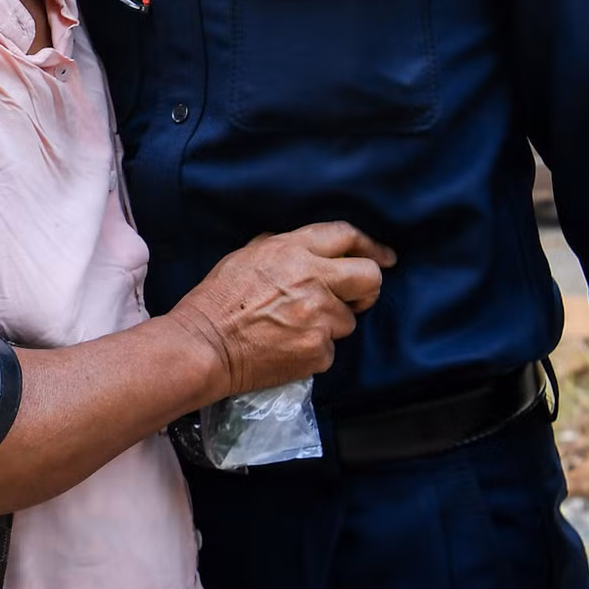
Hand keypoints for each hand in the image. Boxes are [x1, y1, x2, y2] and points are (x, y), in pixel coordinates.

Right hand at [161, 222, 395, 399]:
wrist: (205, 346)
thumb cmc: (217, 300)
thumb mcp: (245, 256)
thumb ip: (280, 246)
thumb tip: (305, 247)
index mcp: (293, 251)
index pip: (346, 236)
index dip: (370, 246)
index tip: (383, 257)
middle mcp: (313, 280)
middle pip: (370, 277)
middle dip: (367, 287)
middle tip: (354, 297)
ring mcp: (319, 319)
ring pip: (349, 320)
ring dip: (331, 324)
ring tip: (296, 327)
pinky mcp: (319, 352)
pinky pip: (330, 349)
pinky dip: (314, 349)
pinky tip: (288, 346)